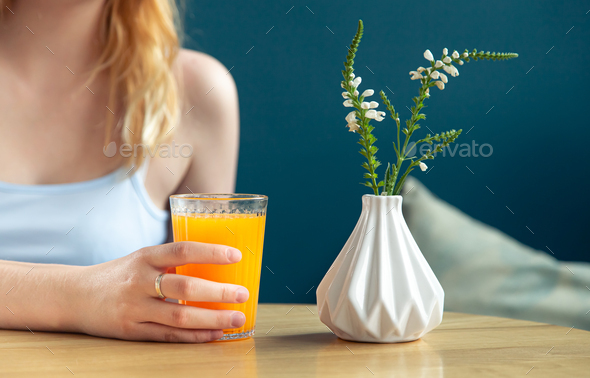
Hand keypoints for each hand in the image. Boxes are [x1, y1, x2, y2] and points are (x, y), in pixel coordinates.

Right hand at [71, 242, 248, 342]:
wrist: (75, 295)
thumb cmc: (119, 275)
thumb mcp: (142, 259)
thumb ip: (172, 261)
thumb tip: (217, 264)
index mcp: (145, 256)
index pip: (182, 250)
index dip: (211, 252)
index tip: (236, 256)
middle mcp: (139, 281)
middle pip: (184, 286)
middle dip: (218, 292)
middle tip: (242, 294)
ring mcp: (134, 308)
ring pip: (179, 315)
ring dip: (212, 318)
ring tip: (237, 318)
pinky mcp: (131, 331)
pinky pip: (168, 335)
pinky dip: (194, 335)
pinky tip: (215, 333)